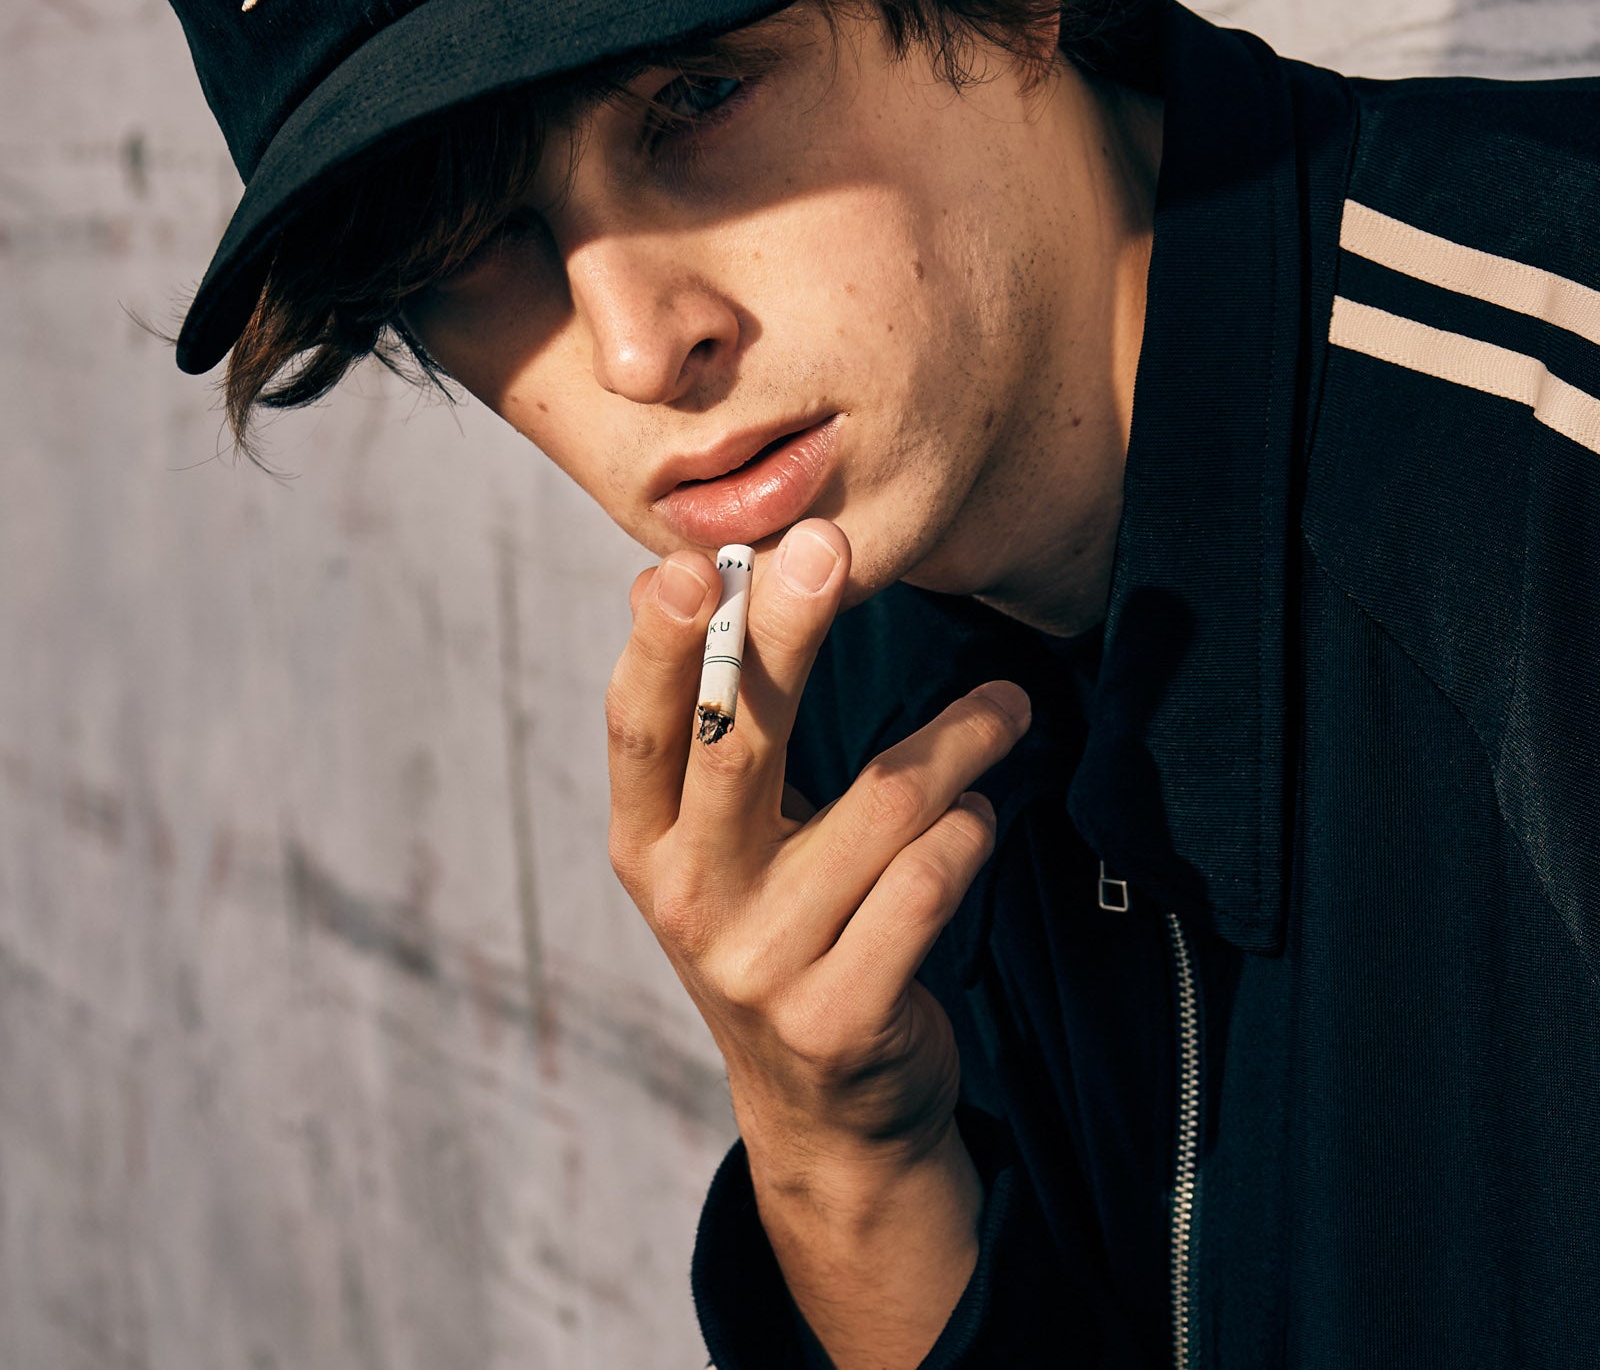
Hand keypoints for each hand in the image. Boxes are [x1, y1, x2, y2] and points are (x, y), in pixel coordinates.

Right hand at [604, 518, 1030, 1187]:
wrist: (827, 1112)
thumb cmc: (782, 925)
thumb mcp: (726, 845)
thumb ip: (725, 734)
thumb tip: (745, 566)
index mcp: (644, 841)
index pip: (639, 724)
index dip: (659, 642)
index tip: (696, 560)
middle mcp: (684, 899)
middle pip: (736, 743)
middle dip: (786, 635)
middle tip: (830, 544)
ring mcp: (757, 964)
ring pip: (879, 806)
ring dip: (960, 743)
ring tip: (1006, 709)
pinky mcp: (838, 1015)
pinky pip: (929, 882)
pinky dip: (971, 833)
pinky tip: (980, 820)